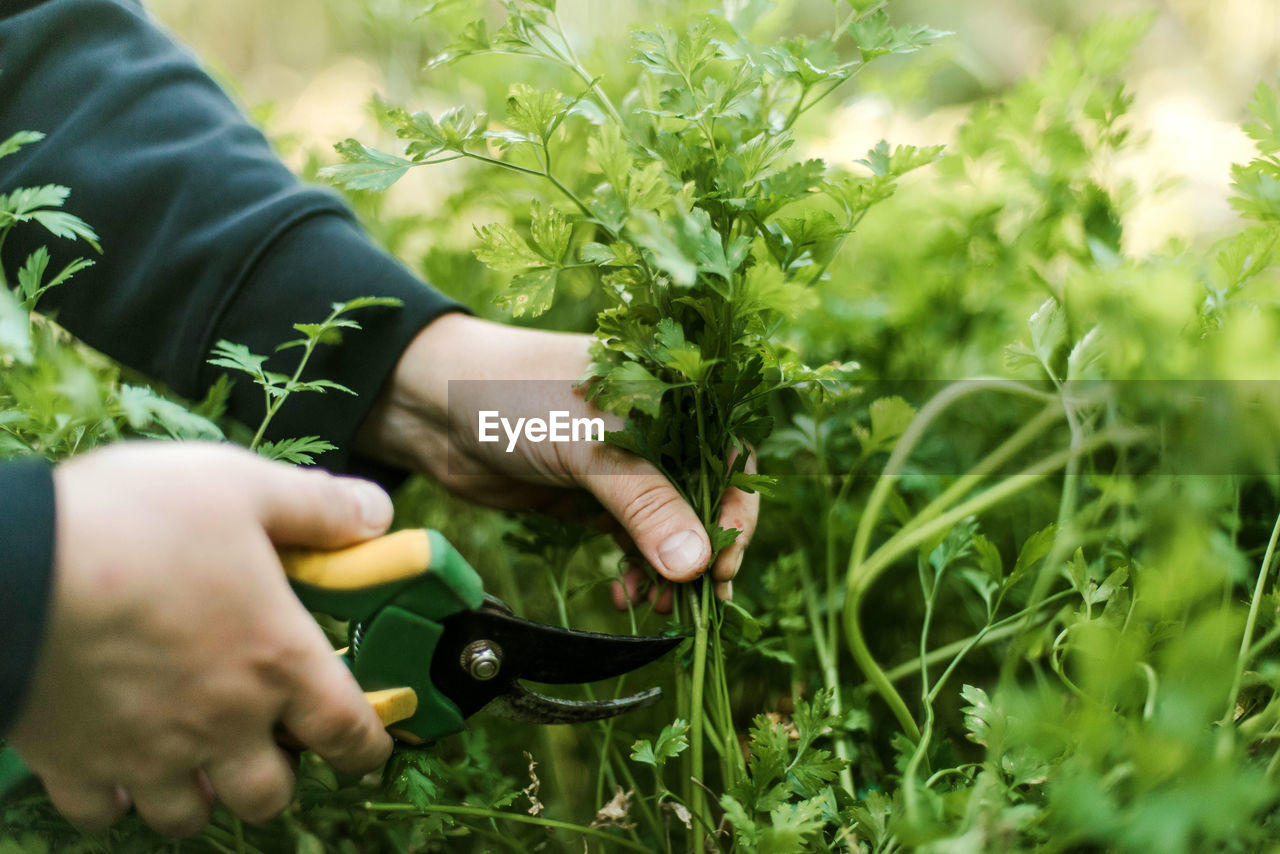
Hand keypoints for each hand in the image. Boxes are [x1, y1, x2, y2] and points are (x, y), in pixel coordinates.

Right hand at [7, 442, 394, 836]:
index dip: (366, 749)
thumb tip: (379, 515)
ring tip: (195, 761)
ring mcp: (146, 753)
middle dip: (275, 780)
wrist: (16, 565)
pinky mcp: (75, 763)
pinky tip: (115, 767)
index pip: (346, 730)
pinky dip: (115, 799)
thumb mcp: (245, 488)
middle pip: (267, 795)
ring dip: (201, 795)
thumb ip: (318, 507)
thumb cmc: (139, 520)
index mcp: (275, 661)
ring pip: (190, 815)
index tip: (368, 753)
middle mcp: (221, 723)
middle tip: (266, 748)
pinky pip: (103, 812)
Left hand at [354, 313, 757, 604]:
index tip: (725, 564)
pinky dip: (637, 569)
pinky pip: (632, 539)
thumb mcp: (590, 447)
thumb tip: (697, 567)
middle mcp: (657, 430)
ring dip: (671, 570)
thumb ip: (646, 505)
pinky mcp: (592, 496)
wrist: (433, 405)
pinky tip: (626, 593)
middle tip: (700, 599)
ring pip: (669, 526)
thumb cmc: (516, 398)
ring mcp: (624, 467)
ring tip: (660, 606)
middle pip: (705, 498)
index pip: (731, 456)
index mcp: (672, 395)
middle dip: (704, 552)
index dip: (737, 511)